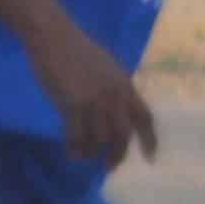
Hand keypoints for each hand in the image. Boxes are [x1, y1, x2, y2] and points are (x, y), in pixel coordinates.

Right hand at [35, 31, 158, 170]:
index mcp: (125, 84)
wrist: (54, 36)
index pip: (144, 117)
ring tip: (84, 156)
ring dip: (92, 152)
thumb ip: (114, 88)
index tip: (150, 158)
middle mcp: (114, 95)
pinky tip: (71, 152)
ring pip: (99, 139)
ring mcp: (94, 100)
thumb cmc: (76, 48)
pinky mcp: (73, 104)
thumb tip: (115, 111)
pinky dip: (75, 148)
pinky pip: (77, 136)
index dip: (149, 140)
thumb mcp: (106, 67)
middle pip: (122, 135)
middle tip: (109, 166)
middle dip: (117, 154)